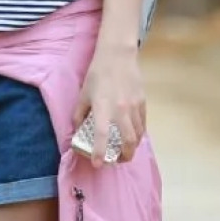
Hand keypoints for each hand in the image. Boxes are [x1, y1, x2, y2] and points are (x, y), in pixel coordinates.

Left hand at [73, 44, 145, 166]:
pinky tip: (133, 135)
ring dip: (133, 146)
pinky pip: (143, 124)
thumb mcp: (83, 94)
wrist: (118, 56)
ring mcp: (134, 106)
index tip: (97, 164)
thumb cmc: (97, 74)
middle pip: (128, 141)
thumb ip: (79, 114)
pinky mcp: (143, 102)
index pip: (102, 135)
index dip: (99, 152)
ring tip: (126, 150)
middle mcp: (120, 109)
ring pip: (138, 134)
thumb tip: (76, 131)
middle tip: (118, 160)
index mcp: (103, 107)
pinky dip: (139, 134)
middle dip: (125, 156)